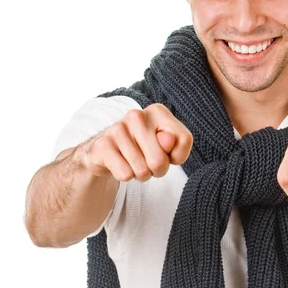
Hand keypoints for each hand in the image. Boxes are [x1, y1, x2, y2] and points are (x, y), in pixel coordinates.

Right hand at [77, 103, 192, 182]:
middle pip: (160, 160)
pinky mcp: (102, 145)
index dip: (178, 156)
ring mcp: (117, 129)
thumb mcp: (167, 146)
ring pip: (142, 170)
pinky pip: (125, 174)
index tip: (167, 152)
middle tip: (148, 161)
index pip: (185, 139)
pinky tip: (119, 163)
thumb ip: (179, 143)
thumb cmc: (144, 149)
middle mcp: (137, 115)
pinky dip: (125, 176)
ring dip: (140, 174)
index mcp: (158, 111)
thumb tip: (168, 140)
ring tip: (133, 162)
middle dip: (157, 170)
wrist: (107, 153)